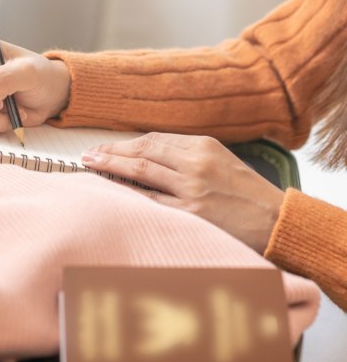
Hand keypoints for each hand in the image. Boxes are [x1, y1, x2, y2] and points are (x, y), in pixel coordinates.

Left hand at [80, 132, 284, 253]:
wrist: (275, 221)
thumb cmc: (246, 194)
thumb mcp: (221, 162)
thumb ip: (187, 156)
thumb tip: (145, 155)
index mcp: (204, 147)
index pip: (153, 140)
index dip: (123, 143)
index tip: (103, 147)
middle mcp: (196, 163)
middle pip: (142, 151)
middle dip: (110, 152)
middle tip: (87, 154)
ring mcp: (191, 189)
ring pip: (141, 171)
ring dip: (111, 167)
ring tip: (91, 165)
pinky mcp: (189, 213)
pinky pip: (149, 200)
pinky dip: (127, 193)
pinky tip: (110, 191)